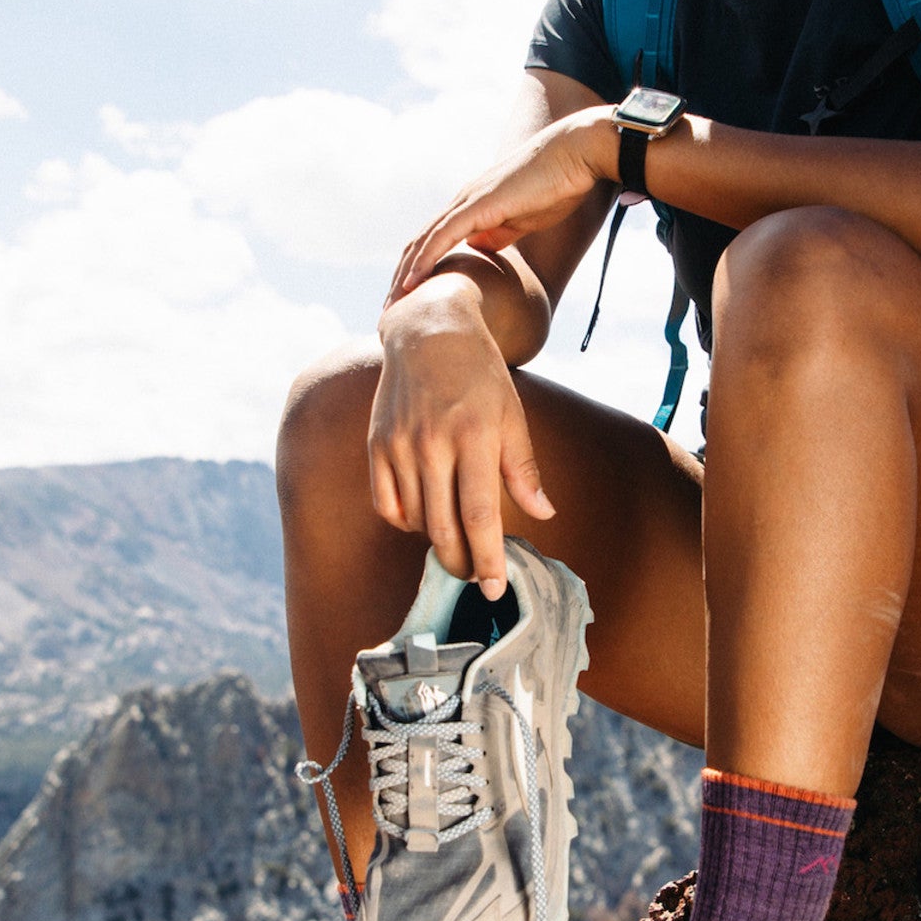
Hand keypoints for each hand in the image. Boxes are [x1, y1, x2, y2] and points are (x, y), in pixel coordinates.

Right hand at [371, 279, 555, 594]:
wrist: (429, 332)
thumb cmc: (480, 376)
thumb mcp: (512, 415)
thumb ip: (524, 469)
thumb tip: (543, 514)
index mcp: (475, 437)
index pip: (481, 516)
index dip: (488, 559)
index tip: (495, 588)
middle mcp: (433, 444)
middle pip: (445, 527)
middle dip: (462, 563)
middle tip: (475, 576)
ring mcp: (400, 445)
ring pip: (417, 519)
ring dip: (437, 542)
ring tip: (456, 547)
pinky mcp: (376, 445)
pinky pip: (387, 504)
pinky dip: (405, 522)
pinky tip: (423, 520)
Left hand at [386, 113, 612, 305]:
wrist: (575, 156)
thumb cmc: (557, 186)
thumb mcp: (522, 220)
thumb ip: (499, 233)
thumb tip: (477, 248)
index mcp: (472, 207)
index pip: (433, 242)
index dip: (417, 271)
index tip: (408, 301)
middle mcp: (462, 202)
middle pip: (419, 244)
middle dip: (401, 279)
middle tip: (388, 311)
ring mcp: (468, 201)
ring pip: (423, 242)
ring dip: (403, 276)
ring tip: (391, 306)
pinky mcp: (479, 205)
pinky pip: (442, 236)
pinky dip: (423, 261)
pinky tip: (411, 285)